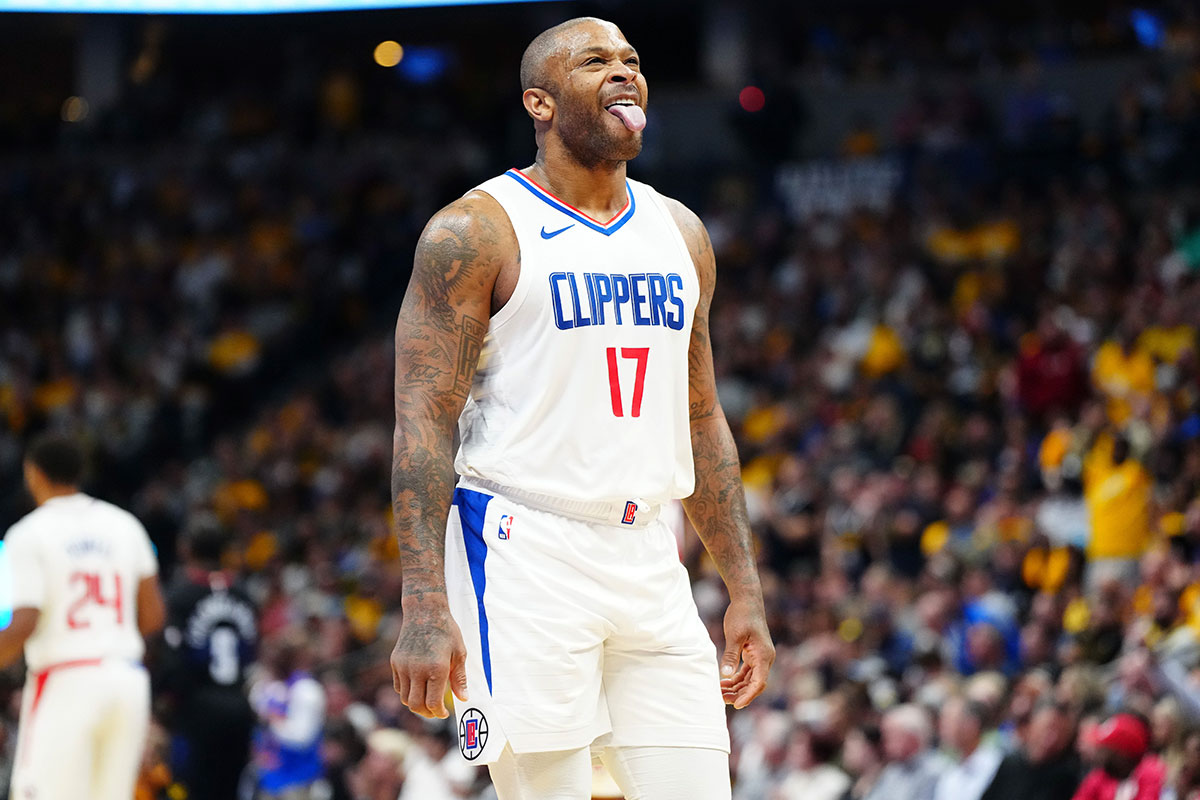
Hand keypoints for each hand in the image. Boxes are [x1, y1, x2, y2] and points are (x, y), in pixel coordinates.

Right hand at [390, 601, 468, 718]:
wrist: (424, 612)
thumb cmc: (447, 631)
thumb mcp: (460, 653)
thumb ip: (459, 678)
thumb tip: (463, 699)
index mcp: (436, 668)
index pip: (433, 702)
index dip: (439, 712)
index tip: (444, 713)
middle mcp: (417, 669)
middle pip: (416, 705)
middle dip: (427, 713)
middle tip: (436, 712)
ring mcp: (403, 666)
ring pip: (405, 698)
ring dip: (416, 703)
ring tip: (427, 700)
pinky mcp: (395, 662)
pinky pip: (398, 686)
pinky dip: (407, 692)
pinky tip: (418, 687)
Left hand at [719, 597, 774, 708]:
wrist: (747, 600)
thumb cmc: (742, 615)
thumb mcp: (734, 636)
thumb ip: (731, 656)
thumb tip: (726, 676)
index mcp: (764, 656)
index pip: (759, 683)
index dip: (748, 696)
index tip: (736, 705)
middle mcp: (765, 658)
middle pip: (755, 684)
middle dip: (740, 694)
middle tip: (722, 700)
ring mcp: (759, 656)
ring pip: (750, 679)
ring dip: (737, 688)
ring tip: (720, 693)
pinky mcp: (752, 653)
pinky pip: (746, 671)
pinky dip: (736, 678)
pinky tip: (723, 682)